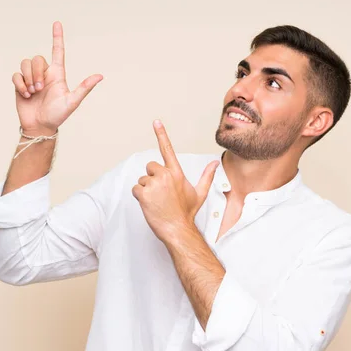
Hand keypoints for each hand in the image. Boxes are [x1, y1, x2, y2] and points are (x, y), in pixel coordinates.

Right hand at [11, 21, 102, 134]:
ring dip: (28, 78)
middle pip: (37, 58)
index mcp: (58, 74)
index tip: (57, 23)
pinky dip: (20, 84)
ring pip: (25, 64)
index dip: (57, 37)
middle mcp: (44, 74)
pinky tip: (25, 95)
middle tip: (39, 89)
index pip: (58, 51)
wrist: (40, 126)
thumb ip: (84, 88)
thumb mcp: (72, 101)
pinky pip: (16, 75)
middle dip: (37, 72)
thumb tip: (100, 76)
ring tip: (33, 92)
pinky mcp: (20, 84)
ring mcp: (31, 78)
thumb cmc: (58, 115)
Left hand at [132, 120, 219, 242]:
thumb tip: (214, 163)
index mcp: (177, 173)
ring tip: (156, 201)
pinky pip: (135, 189)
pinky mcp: (144, 193)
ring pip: (142, 180)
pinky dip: (139, 197)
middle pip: (150, 167)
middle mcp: (165, 175)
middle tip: (160, 193)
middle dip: (152, 178)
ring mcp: (154, 184)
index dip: (162, 134)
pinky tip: (150, 205)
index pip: (168, 150)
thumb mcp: (199, 193)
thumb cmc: (186, 213)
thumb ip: (207, 176)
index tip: (156, 122)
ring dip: (146, 190)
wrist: (177, 229)